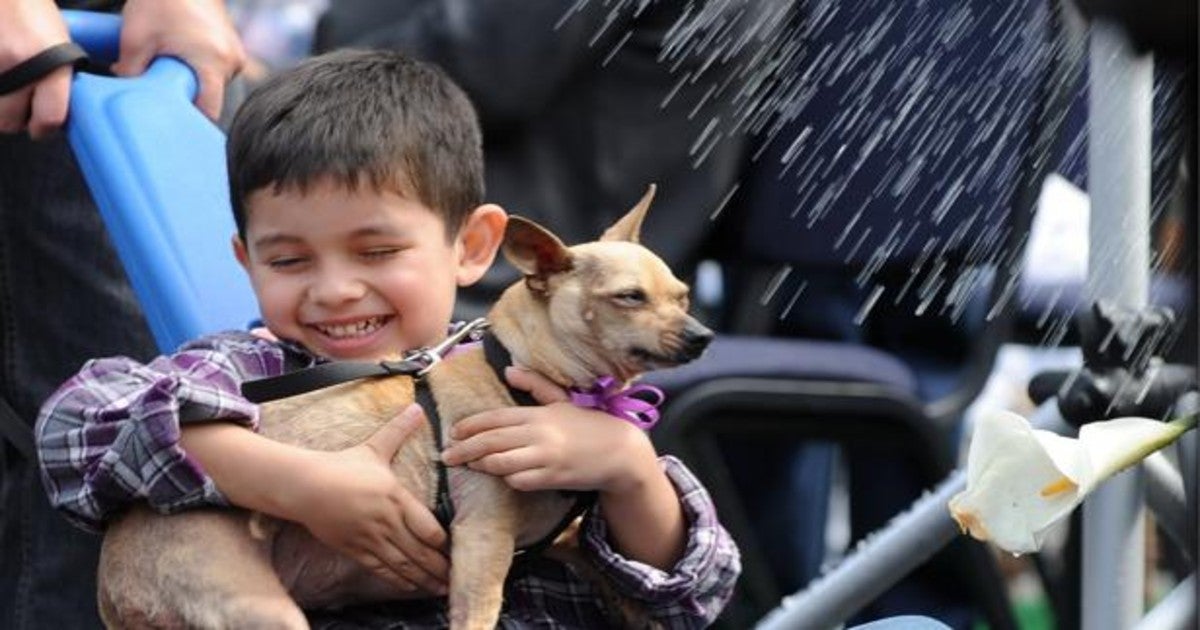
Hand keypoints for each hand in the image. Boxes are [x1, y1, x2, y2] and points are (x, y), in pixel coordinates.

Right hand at [0, 0, 71, 137]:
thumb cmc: (31, 9)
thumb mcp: (59, 42)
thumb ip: (59, 79)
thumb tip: (59, 114)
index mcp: (52, 64)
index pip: (50, 118)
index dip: (45, 128)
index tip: (43, 125)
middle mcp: (20, 66)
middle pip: (11, 121)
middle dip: (15, 118)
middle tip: (19, 102)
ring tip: (7, 84)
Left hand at [116, 0, 244, 120]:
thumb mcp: (135, 39)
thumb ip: (129, 73)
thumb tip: (123, 95)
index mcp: (215, 63)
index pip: (210, 112)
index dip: (189, 121)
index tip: (172, 124)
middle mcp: (233, 60)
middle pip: (211, 98)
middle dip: (186, 97)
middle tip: (160, 91)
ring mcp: (235, 51)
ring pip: (212, 83)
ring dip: (192, 81)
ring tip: (168, 67)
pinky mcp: (231, 44)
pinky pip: (215, 68)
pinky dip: (198, 68)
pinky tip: (180, 57)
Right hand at [282, 404, 448, 593]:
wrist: (305, 485)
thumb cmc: (342, 465)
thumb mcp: (374, 447)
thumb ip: (398, 430)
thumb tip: (417, 407)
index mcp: (396, 497)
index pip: (428, 527)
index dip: (443, 543)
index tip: (456, 550)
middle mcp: (386, 521)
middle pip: (419, 551)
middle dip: (439, 567)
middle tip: (456, 578)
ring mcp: (370, 538)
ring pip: (403, 564)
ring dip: (423, 578)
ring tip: (441, 589)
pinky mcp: (355, 549)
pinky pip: (381, 569)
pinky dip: (398, 579)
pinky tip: (411, 586)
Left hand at [442, 367, 659, 494]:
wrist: (619, 452)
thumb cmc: (589, 425)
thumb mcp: (562, 400)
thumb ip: (535, 384)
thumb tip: (509, 369)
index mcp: (538, 414)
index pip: (495, 418)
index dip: (470, 426)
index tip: (453, 432)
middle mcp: (539, 434)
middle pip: (491, 441)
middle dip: (465, 449)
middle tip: (447, 456)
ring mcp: (546, 457)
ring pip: (501, 463)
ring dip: (482, 465)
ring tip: (469, 465)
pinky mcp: (553, 478)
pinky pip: (520, 481)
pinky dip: (508, 479)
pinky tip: (501, 477)